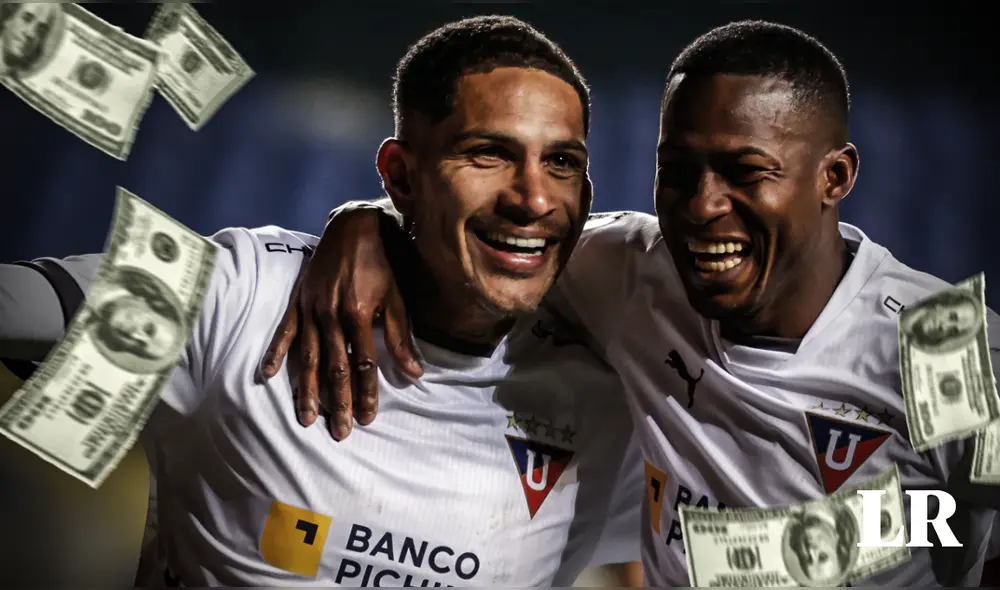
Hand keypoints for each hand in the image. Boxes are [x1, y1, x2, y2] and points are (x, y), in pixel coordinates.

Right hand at [259, 207, 421, 439]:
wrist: (355, 226)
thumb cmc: (382, 262)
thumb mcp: (396, 297)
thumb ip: (400, 337)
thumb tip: (415, 373)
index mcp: (357, 315)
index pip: (363, 364)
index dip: (366, 393)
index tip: (368, 418)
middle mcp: (331, 315)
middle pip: (335, 367)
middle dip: (338, 402)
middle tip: (340, 432)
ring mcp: (311, 309)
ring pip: (309, 357)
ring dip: (308, 389)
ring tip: (308, 418)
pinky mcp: (298, 301)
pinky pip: (285, 331)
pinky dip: (277, 353)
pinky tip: (269, 375)